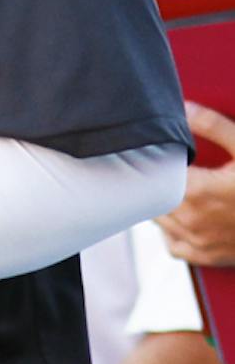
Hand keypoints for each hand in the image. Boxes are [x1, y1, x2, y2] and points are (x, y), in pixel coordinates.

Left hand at [159, 102, 234, 266]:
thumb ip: (214, 126)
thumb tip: (186, 107)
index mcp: (194, 192)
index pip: (150, 174)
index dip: (150, 160)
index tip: (159, 152)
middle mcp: (190, 220)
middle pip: (149, 197)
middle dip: (153, 181)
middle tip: (163, 166)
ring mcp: (198, 241)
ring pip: (158, 221)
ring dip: (159, 204)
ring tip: (172, 186)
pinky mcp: (208, 255)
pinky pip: (174, 247)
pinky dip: (171, 233)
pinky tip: (181, 216)